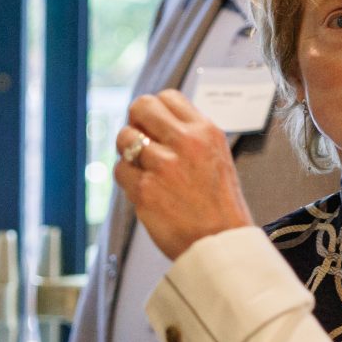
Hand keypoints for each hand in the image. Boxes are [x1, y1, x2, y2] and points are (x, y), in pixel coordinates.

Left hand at [111, 90, 253, 260]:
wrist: (221, 244)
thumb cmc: (218, 204)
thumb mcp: (216, 156)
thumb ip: (189, 136)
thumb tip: (155, 121)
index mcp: (205, 131)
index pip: (168, 97)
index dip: (155, 111)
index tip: (154, 126)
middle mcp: (185, 142)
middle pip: (141, 106)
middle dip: (136, 122)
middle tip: (141, 141)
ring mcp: (163, 165)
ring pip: (124, 137)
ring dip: (128, 152)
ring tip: (143, 169)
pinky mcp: (145, 189)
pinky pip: (120, 170)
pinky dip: (127, 179)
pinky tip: (144, 190)